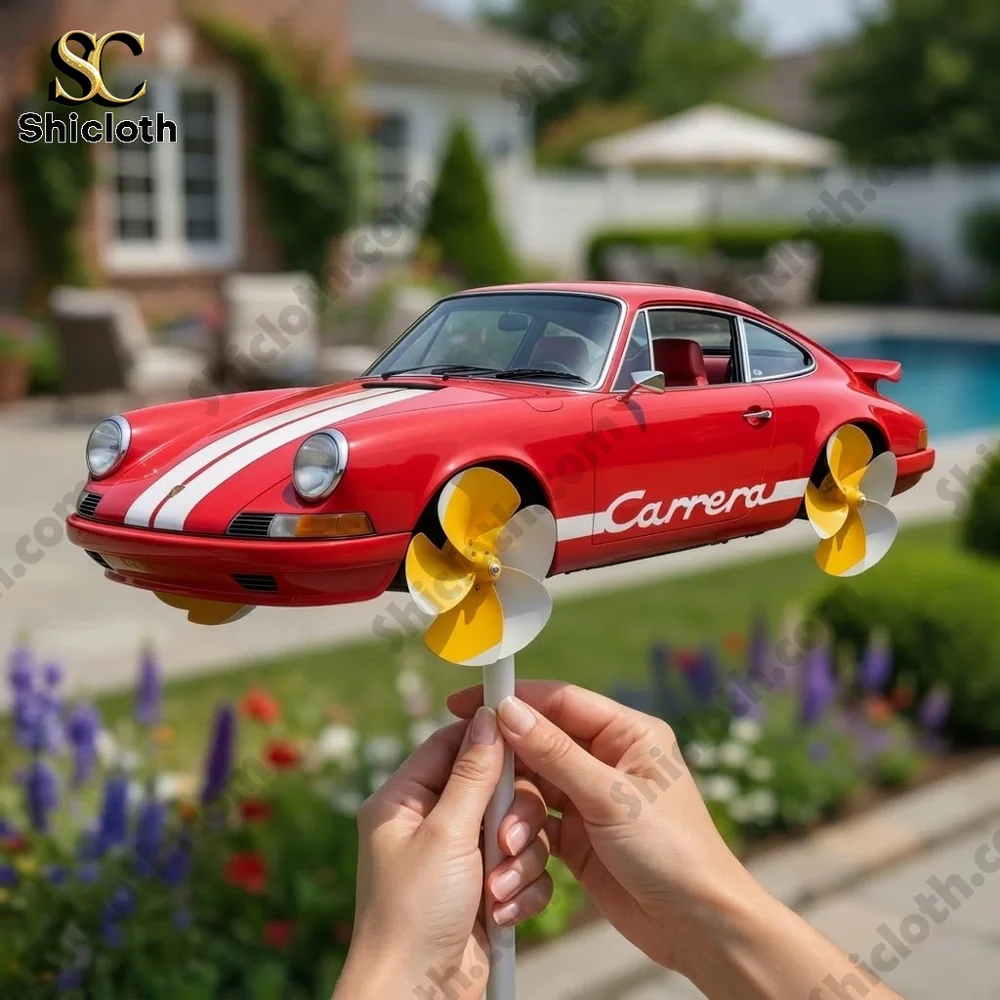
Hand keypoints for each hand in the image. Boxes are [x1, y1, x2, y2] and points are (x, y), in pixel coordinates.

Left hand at [335, 709, 552, 999]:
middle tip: (505, 841)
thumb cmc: (414, 915)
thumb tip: (488, 718)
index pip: (449, 744)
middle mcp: (431, 824)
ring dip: (517, 860)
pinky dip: (520, 889)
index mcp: (404, 801)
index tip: (524, 730)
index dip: (486, 736)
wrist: (419, 998)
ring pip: (513, 829)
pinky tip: (503, 913)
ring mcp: (459, 858)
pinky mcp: (483, 889)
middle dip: (510, 816)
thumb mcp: (445, 835)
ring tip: (498, 890)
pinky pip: (521, 868)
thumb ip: (473, 774)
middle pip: (492, 786)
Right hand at [447, 682, 760, 977]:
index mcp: (628, 734)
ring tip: (506, 848)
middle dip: (509, 774)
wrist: (698, 927)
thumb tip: (508, 710)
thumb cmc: (673, 851)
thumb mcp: (610, 797)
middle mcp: (607, 759)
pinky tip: (509, 865)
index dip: (514, 700)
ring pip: (533, 791)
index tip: (467, 704)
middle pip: (539, 747)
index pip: (560, 702)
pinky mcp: (578, 836)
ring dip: (514, 818)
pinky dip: (522, 844)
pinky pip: (537, 827)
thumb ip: (555, 753)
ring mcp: (591, 798)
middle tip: (474, 787)